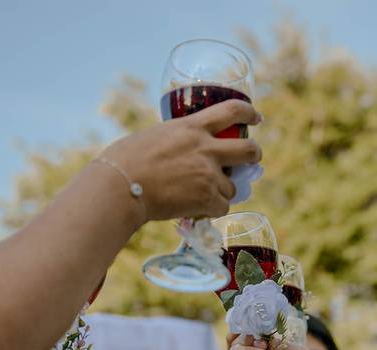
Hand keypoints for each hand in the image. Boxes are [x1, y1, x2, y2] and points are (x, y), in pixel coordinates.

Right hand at [101, 100, 262, 221]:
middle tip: (252, 159)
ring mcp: (208, 174)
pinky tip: (198, 210)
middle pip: (248, 150)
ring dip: (221, 192)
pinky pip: (222, 207)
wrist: (120, 187)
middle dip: (254, 155)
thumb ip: (176, 140)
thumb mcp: (154, 137)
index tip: (255, 117)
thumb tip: (180, 151)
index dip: (248, 113)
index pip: (232, 111)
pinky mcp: (206, 198)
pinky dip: (212, 211)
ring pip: (231, 187)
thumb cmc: (124, 161)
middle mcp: (206, 149)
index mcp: (191, 127)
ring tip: (200, 195)